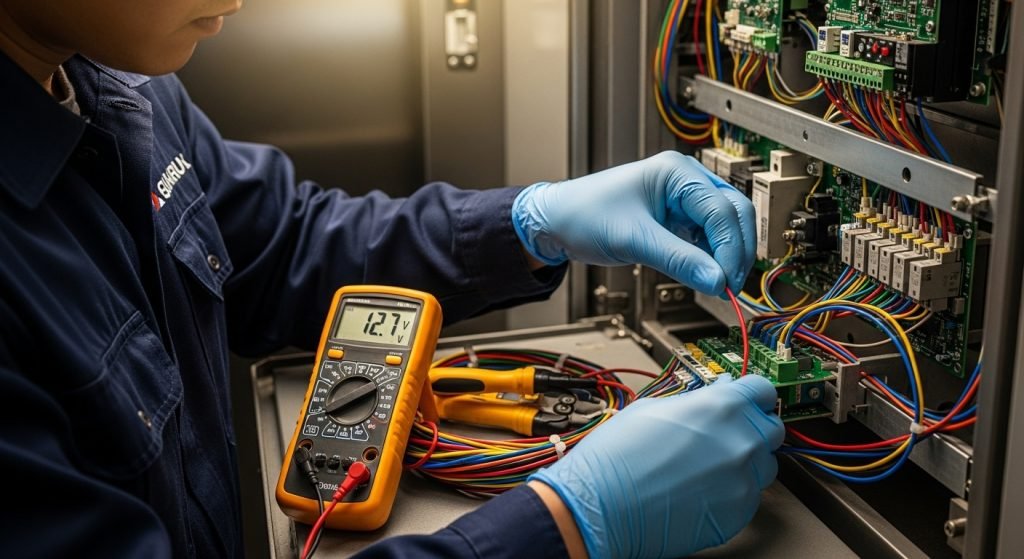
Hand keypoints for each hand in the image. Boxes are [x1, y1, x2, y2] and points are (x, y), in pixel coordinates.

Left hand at [511, 151, 755, 294]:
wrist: (556, 222)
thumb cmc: (583, 215)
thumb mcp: (633, 240)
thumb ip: (678, 261)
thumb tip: (716, 281)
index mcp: (675, 172)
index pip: (721, 209)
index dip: (730, 247)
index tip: (727, 280)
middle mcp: (684, 181)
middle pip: (733, 213)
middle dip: (736, 250)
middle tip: (731, 286)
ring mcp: (682, 198)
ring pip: (723, 226)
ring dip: (726, 254)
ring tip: (719, 284)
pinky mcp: (676, 217)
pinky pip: (706, 236)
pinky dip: (711, 256)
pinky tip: (706, 273)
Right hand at [529, 375, 783, 558]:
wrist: (602, 505)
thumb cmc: (616, 457)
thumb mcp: (651, 408)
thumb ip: (694, 401)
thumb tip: (710, 398)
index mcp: (720, 406)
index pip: (762, 390)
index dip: (753, 395)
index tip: (747, 400)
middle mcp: (741, 441)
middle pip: (772, 428)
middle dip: (752, 428)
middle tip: (725, 435)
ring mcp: (743, 480)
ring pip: (764, 466)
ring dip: (745, 462)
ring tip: (708, 468)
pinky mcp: (738, 513)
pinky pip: (749, 497)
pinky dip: (732, 493)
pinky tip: (701, 490)